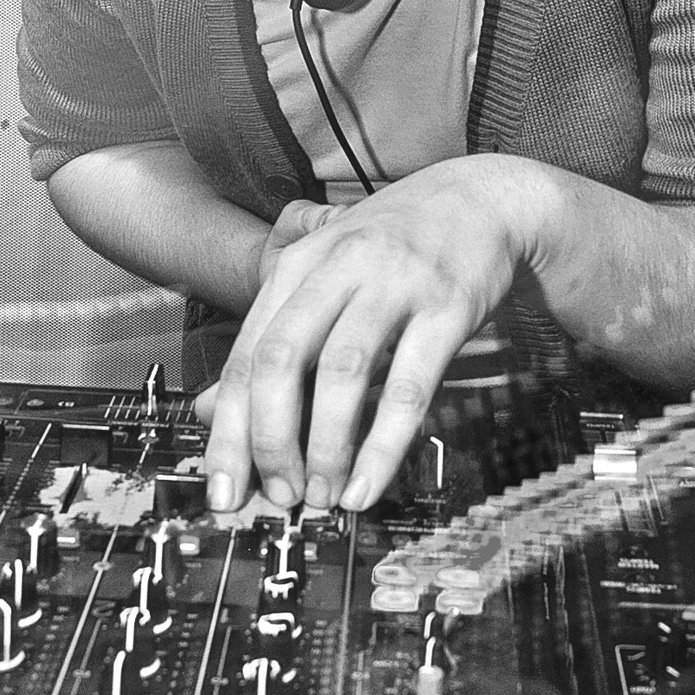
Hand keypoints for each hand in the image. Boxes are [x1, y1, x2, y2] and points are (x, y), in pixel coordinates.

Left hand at [198, 156, 547, 514]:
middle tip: (278, 494)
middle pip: (282, 360)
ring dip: (325, 447)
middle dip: (270, 440)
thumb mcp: (325, 275)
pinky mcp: (447, 307)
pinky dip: (383, 445)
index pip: (248, 354)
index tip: (223, 487)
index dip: (230, 429)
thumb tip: (212, 411)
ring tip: (323, 496)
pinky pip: (409, 386)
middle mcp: (340, 268)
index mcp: (300, 263)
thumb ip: (273, 339)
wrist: (482, 198)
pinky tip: (368, 483)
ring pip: (342, 373)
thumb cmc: (397, 245)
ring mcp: (394, 285)